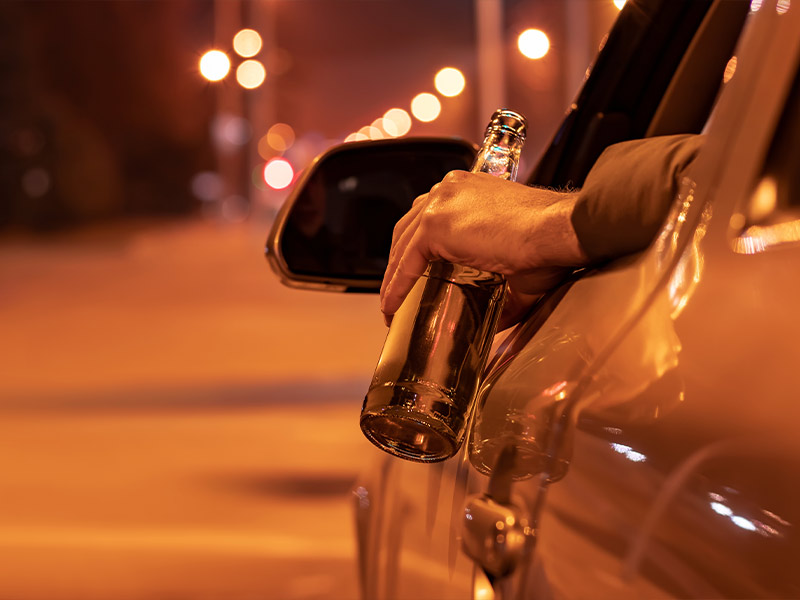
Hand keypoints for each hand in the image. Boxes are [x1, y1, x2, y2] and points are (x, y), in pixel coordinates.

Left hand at [379, 170, 586, 327]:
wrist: (556, 229)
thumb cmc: (547, 241)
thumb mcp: (511, 259)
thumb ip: (497, 285)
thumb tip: (494, 320)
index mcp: (466, 189)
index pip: (428, 216)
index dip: (416, 247)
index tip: (413, 272)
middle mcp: (448, 189)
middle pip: (408, 227)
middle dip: (399, 260)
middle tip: (399, 290)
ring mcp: (440, 203)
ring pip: (403, 244)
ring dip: (393, 275)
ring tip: (392, 304)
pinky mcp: (435, 224)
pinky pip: (406, 262)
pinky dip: (396, 285)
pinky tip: (392, 306)